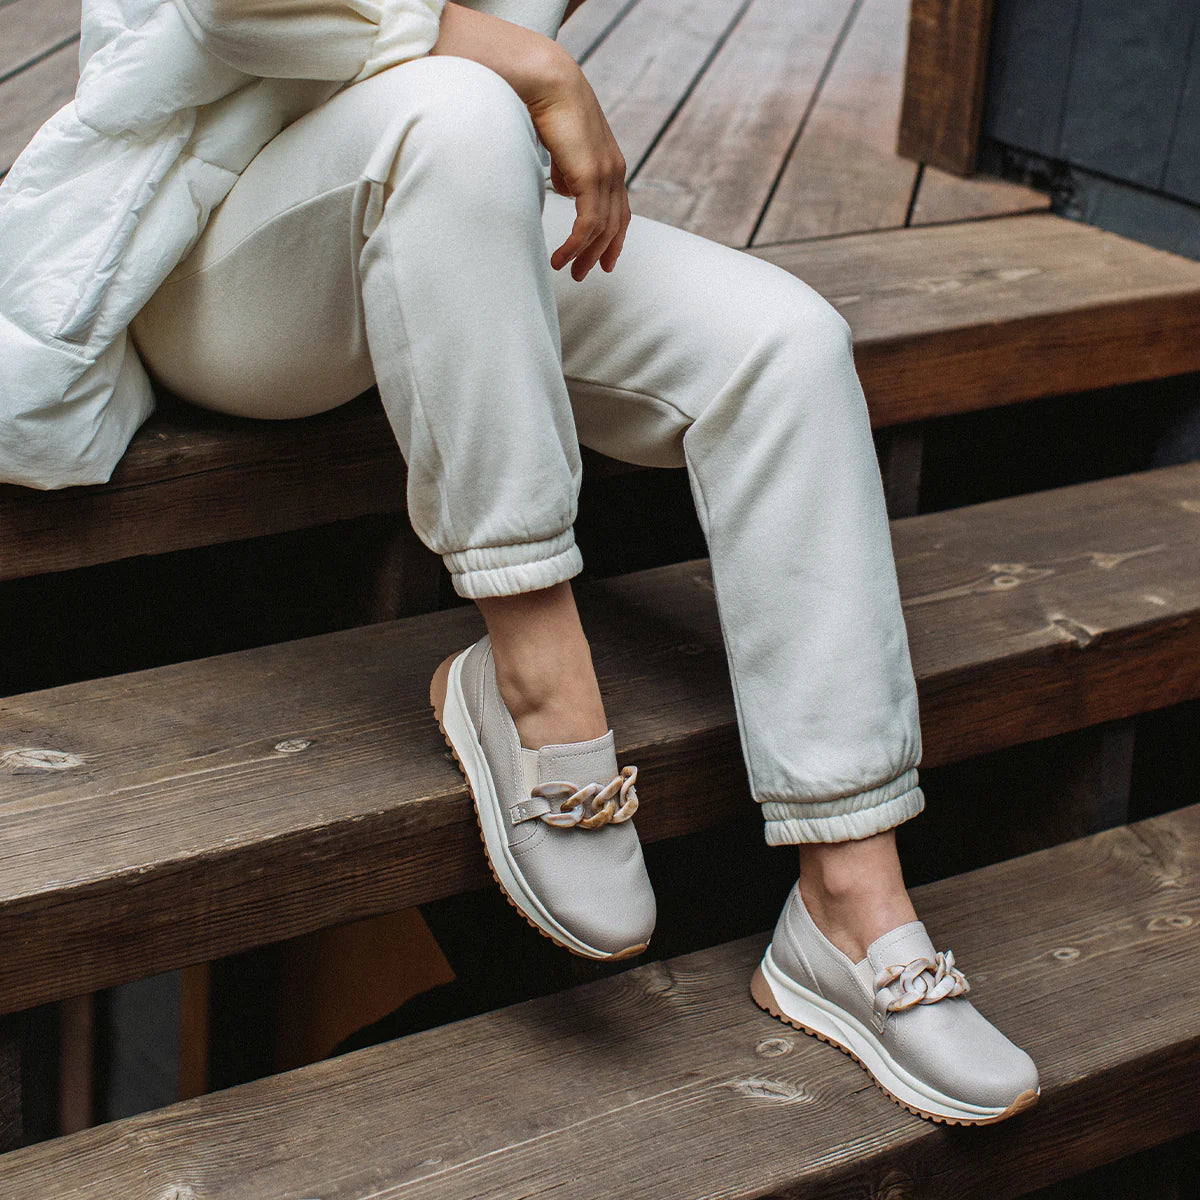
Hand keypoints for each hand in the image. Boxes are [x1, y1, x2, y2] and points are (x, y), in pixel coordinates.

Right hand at [526, 53, 629, 280]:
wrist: (548, 80)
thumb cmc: (548, 106)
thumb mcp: (562, 146)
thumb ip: (568, 169)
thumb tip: (565, 187)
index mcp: (611, 163)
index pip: (620, 210)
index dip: (613, 238)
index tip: (604, 260)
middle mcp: (615, 171)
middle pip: (615, 225)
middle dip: (600, 254)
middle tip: (584, 274)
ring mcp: (606, 174)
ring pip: (602, 229)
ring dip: (584, 254)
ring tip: (568, 271)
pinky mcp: (592, 177)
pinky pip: (588, 224)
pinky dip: (575, 245)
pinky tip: (561, 257)